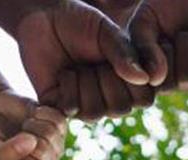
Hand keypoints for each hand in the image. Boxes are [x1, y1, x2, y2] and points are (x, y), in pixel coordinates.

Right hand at [0, 89, 67, 159]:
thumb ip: (5, 152)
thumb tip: (32, 142)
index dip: (22, 158)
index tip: (7, 147)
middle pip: (47, 156)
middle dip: (28, 140)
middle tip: (17, 134)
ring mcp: (55, 148)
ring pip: (53, 136)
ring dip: (34, 125)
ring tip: (24, 125)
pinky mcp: (60, 128)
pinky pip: (60, 121)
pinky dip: (43, 113)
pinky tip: (33, 115)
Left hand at [14, 0, 155, 118]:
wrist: (44, 18)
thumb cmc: (78, 22)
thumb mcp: (106, 32)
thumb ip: (124, 53)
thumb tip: (144, 78)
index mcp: (128, 81)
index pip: (144, 99)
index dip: (133, 82)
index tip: (118, 59)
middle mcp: (109, 97)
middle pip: (120, 109)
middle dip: (106, 80)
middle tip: (94, 61)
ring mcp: (85, 104)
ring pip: (96, 113)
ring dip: (86, 84)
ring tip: (78, 66)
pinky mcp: (61, 106)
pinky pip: (72, 109)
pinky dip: (67, 88)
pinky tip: (63, 73)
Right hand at [127, 0, 187, 90]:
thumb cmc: (163, 5)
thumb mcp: (144, 22)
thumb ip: (144, 49)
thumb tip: (155, 79)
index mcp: (162, 77)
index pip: (165, 84)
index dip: (165, 55)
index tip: (164, 38)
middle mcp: (187, 81)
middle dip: (186, 45)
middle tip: (183, 30)